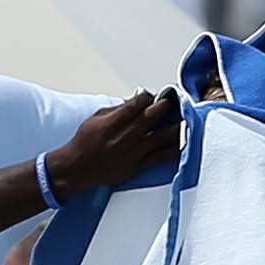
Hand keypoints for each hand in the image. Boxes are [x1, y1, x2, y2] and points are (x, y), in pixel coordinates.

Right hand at [46, 88, 183, 196]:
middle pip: (154, 115)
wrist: (78, 168)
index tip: (153, 96)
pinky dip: (175, 148)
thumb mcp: (96, 117)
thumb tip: (134, 101)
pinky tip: (184, 142)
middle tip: (174, 102)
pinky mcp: (139, 165)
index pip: (140, 102)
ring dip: (178, 125)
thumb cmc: (84, 143)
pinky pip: (162, 156)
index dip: (149, 96)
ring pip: (164, 135)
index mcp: (115, 121)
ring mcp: (135, 151)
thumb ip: (117, 109)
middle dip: (167, 105)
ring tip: (186, 118)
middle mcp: (128, 135)